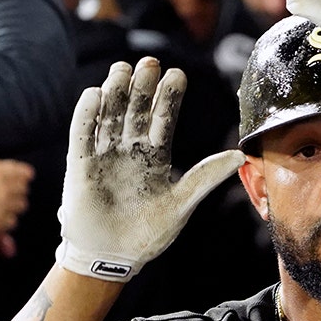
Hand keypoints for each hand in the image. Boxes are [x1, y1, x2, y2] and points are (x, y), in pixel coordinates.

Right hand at [0, 159, 34, 234]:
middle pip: (24, 189)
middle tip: (14, 190)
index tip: (27, 175)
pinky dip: (9, 219)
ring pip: (22, 205)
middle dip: (20, 189)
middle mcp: (5, 189)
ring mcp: (4, 207)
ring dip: (16, 204)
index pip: (23, 172)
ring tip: (9, 204)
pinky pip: (12, 221)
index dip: (25, 174)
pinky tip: (2, 217)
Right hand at [59, 57, 243, 281]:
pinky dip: (87, 115)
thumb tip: (240, 155)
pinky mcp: (80, 166)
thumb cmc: (148, 233)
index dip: (169, 98)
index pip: (162, 119)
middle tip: (151, 62)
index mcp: (154, 157)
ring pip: (109, 116)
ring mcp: (104, 156)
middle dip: (142, 87)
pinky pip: (82, 135)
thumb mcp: (181, 203)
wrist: (112, 258)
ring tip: (123, 69)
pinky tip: (95, 94)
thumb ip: (206, 177)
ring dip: (115, 93)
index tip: (178, 74)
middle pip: (135, 110)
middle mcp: (129, 150)